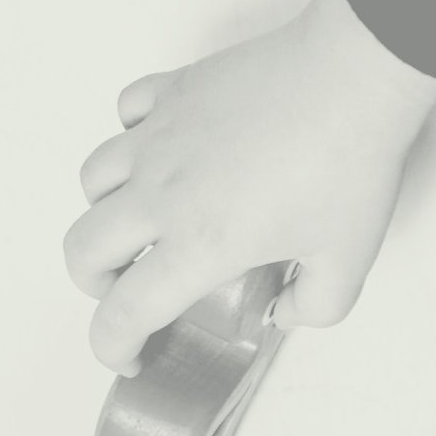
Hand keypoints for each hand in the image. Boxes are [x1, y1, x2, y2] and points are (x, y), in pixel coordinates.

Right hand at [64, 0, 435, 372]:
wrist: (352, 79)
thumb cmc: (351, 168)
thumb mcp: (349, 262)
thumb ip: (315, 306)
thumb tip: (283, 312)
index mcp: (200, 245)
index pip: (127, 312)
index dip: (114, 346)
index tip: (129, 357)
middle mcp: (162, 193)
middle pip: (83, 248)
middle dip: (94, 282)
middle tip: (129, 289)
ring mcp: (159, 137)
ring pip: (92, 180)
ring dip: (105, 211)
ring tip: (145, 221)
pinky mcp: (173, 92)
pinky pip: (125, 115)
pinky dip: (131, 139)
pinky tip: (167, 150)